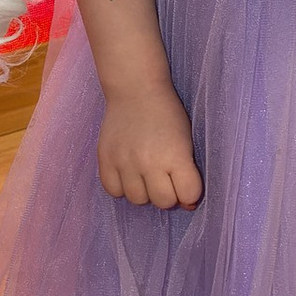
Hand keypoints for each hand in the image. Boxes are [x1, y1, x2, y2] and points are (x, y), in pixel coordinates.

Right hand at [96, 78, 201, 209]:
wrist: (136, 90)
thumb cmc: (167, 114)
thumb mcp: (186, 140)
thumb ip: (187, 172)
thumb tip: (186, 205)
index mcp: (175, 155)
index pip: (188, 195)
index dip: (189, 192)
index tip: (186, 182)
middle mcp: (149, 162)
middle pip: (163, 201)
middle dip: (167, 193)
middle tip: (164, 177)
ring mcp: (125, 162)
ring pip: (137, 199)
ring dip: (144, 191)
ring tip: (145, 173)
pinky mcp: (105, 159)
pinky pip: (113, 191)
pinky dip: (121, 187)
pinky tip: (127, 173)